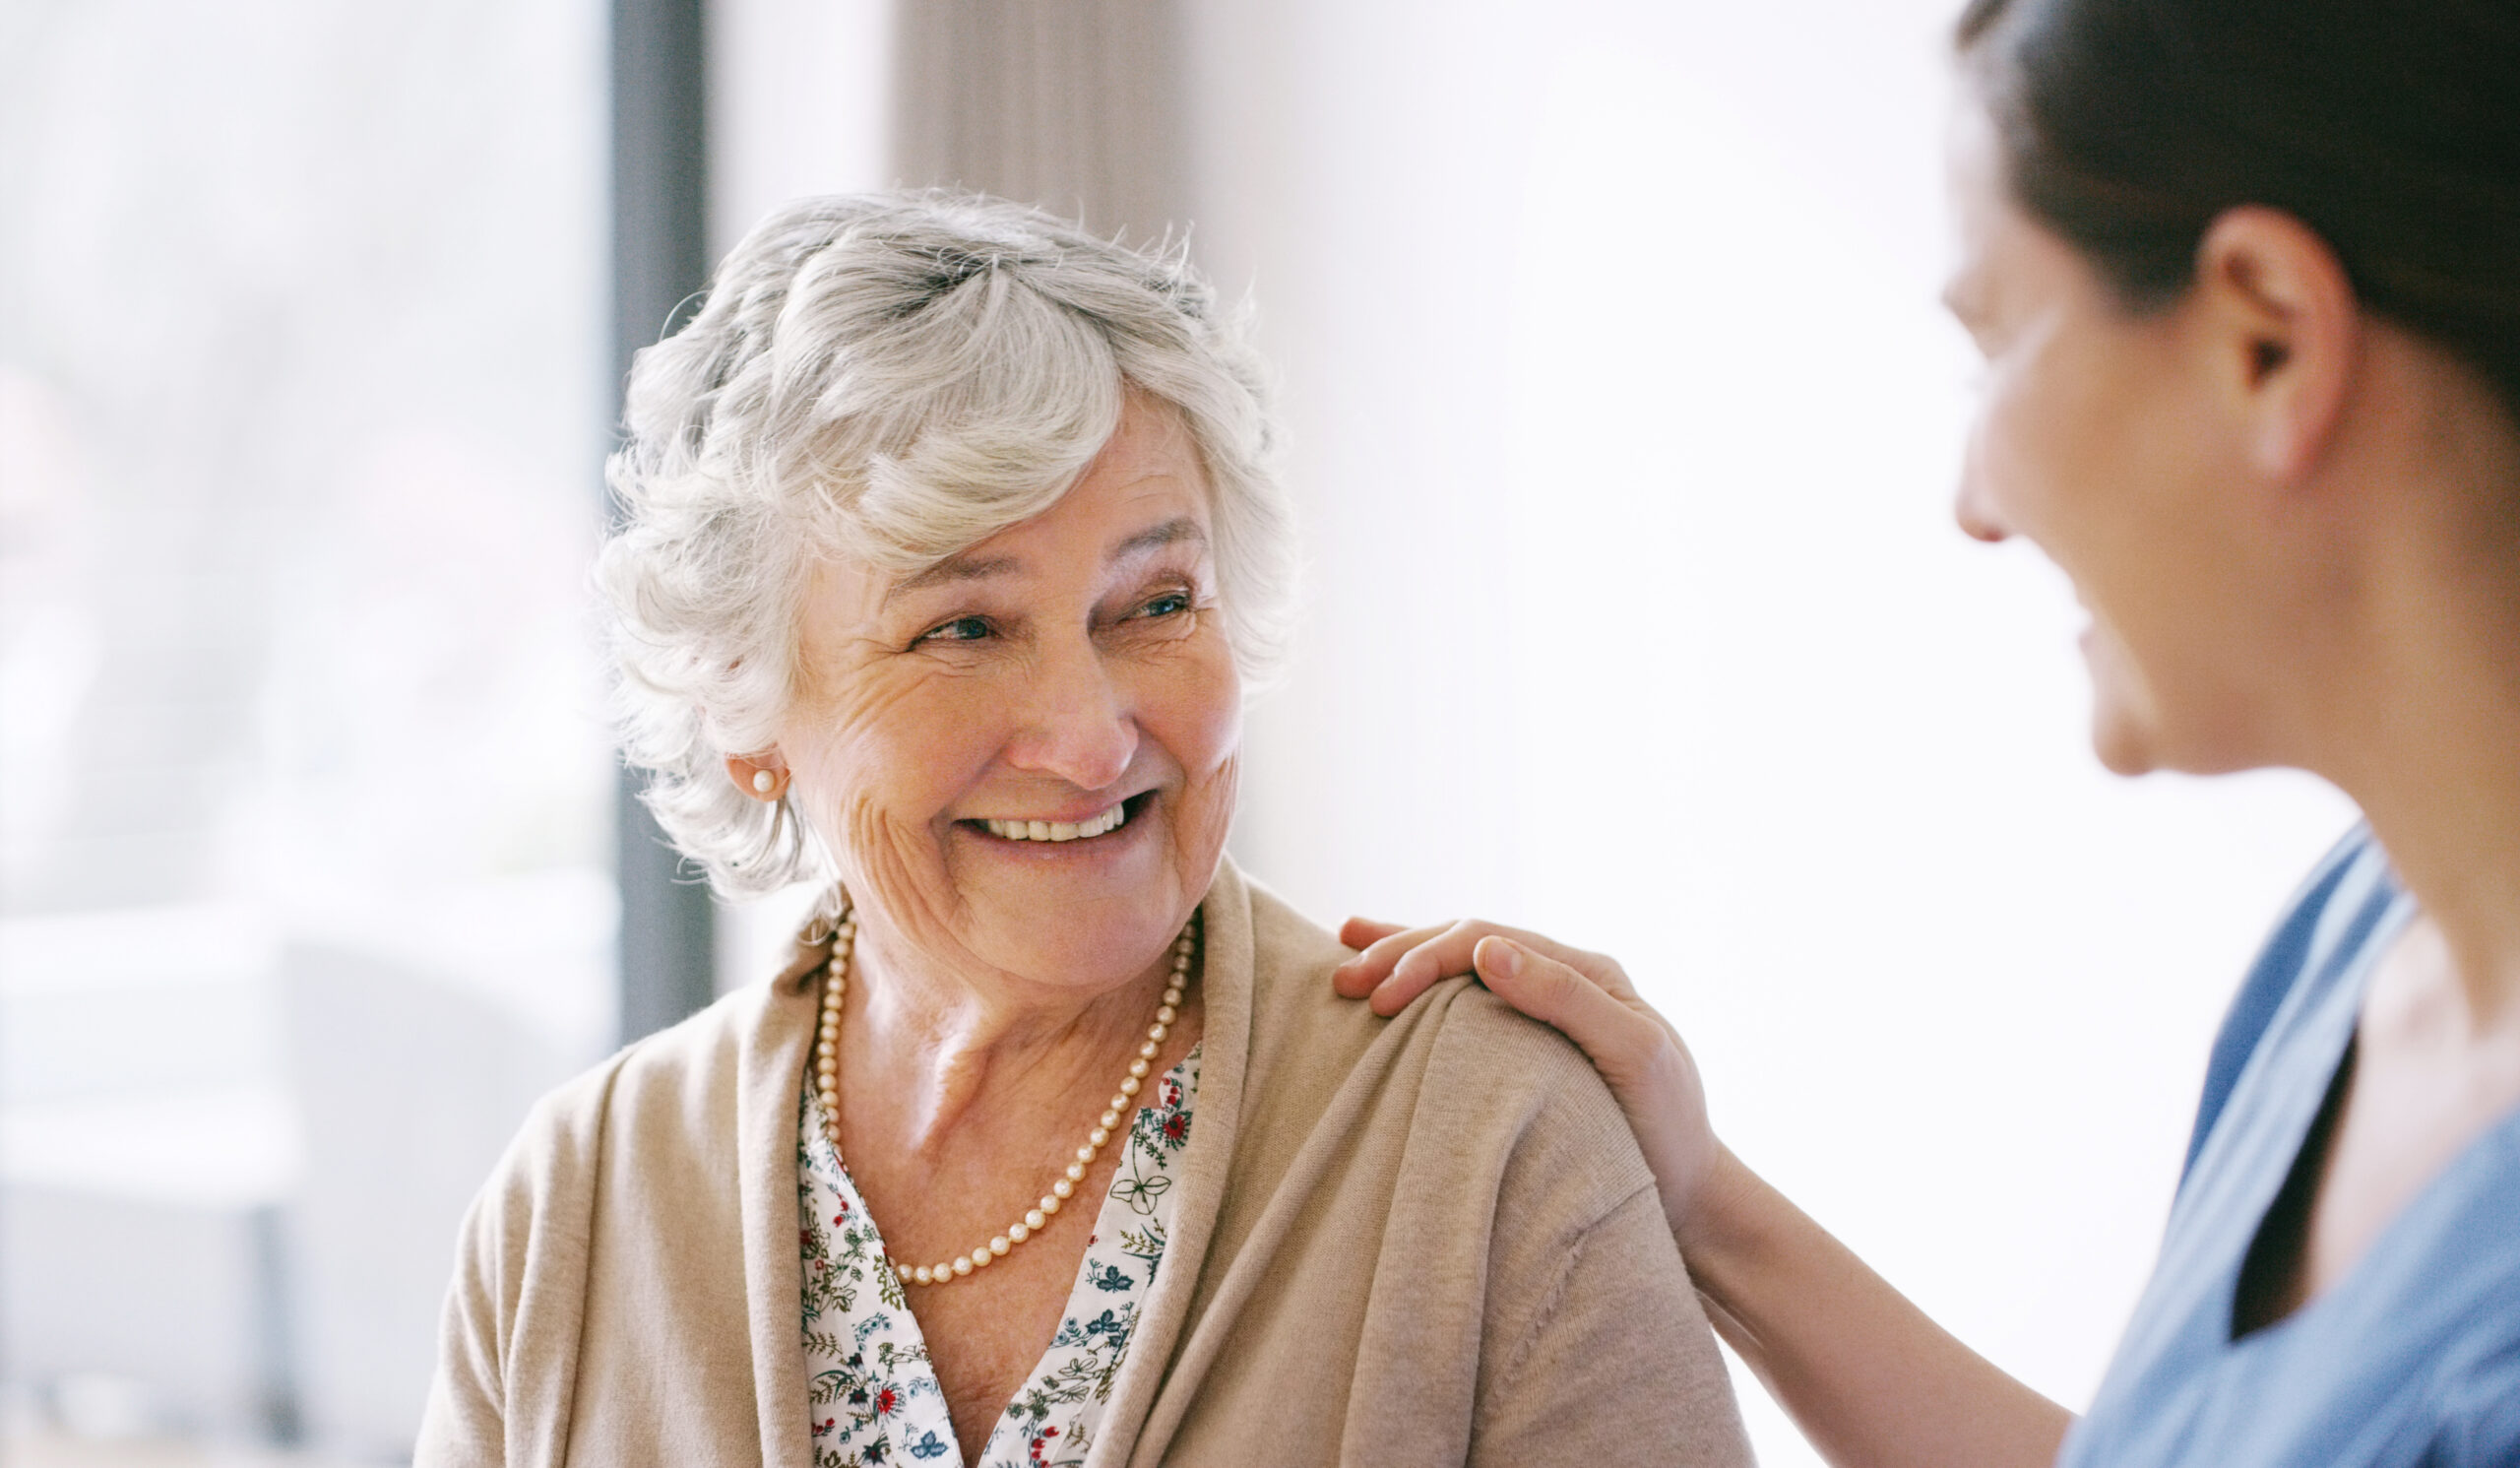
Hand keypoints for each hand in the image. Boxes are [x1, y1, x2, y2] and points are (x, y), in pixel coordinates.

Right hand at [1332, 917, 1725, 1240]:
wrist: (1692, 1199)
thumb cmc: (1667, 1132)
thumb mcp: (1632, 1056)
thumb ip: (1565, 997)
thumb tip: (1485, 949)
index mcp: (1587, 972)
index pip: (1487, 939)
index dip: (1425, 958)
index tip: (1379, 997)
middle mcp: (1565, 981)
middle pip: (1466, 945)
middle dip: (1400, 955)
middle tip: (1344, 981)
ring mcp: (1548, 1014)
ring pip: (1461, 968)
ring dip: (1402, 962)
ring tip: (1343, 962)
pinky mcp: (1533, 1051)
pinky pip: (1469, 1006)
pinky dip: (1425, 991)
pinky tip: (1388, 989)